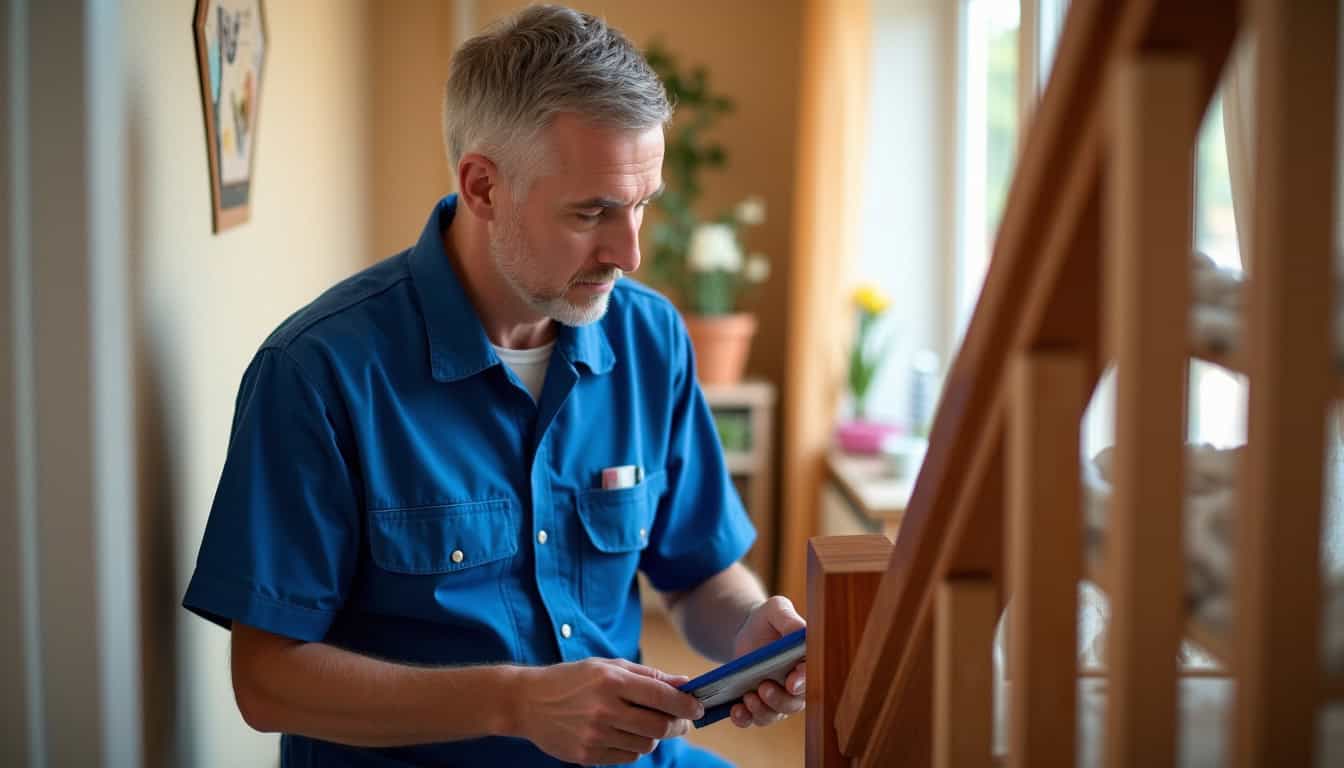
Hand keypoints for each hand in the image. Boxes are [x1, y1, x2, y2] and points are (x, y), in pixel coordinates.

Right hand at [514, 657, 702, 764]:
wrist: (527, 702)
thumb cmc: (573, 679)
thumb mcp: (608, 666)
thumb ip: (648, 675)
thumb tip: (685, 683)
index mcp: (611, 681)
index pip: (662, 695)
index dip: (686, 704)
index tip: (698, 707)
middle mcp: (604, 709)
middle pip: (659, 726)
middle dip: (677, 725)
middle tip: (681, 722)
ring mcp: (595, 735)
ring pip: (646, 745)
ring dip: (653, 736)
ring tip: (642, 724)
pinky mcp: (587, 755)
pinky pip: (627, 758)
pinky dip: (633, 748)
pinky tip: (622, 735)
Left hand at [729, 595, 806, 727]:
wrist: (746, 632)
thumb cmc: (768, 620)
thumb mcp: (776, 610)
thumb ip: (789, 620)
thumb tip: (800, 632)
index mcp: (806, 663)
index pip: (810, 676)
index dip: (803, 681)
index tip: (792, 682)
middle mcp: (796, 687)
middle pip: (793, 703)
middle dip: (779, 700)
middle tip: (763, 687)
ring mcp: (776, 699)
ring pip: (773, 715)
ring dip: (761, 711)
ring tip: (747, 698)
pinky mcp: (756, 705)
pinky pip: (752, 719)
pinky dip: (744, 719)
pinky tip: (735, 710)